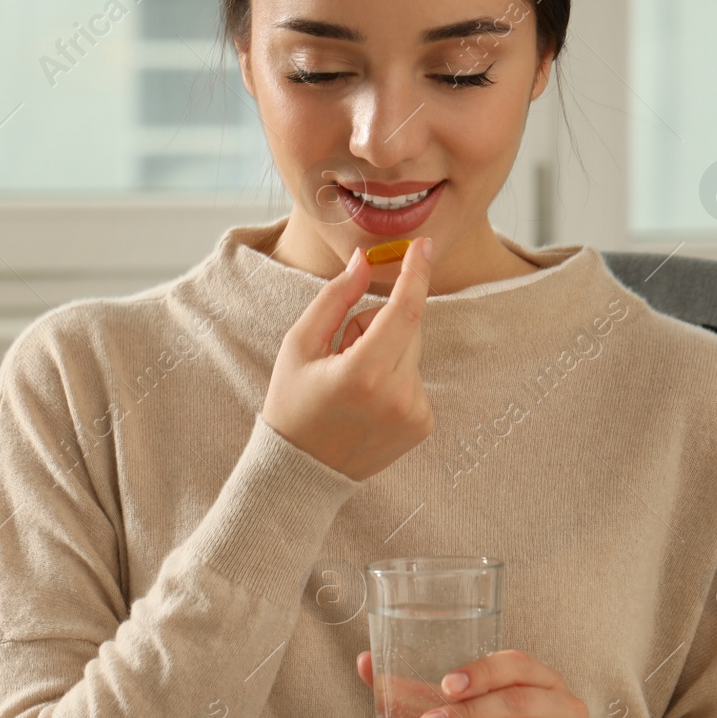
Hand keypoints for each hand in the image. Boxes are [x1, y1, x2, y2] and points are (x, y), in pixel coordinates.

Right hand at [261, 238, 433, 481]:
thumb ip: (334, 299)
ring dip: (387, 353)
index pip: (404, 311)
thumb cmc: (292, 404)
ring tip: (353, 384)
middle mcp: (397, 395)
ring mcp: (414, 413)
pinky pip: (416, 378)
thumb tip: (364, 262)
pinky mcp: (423, 424)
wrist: (302, 471)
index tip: (424, 246)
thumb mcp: (299, 345)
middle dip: (379, 324)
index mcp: (363, 373)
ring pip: (412, 352)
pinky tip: (367, 402)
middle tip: (342, 352)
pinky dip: (394, 379)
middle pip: (408, 327)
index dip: (416, 274)